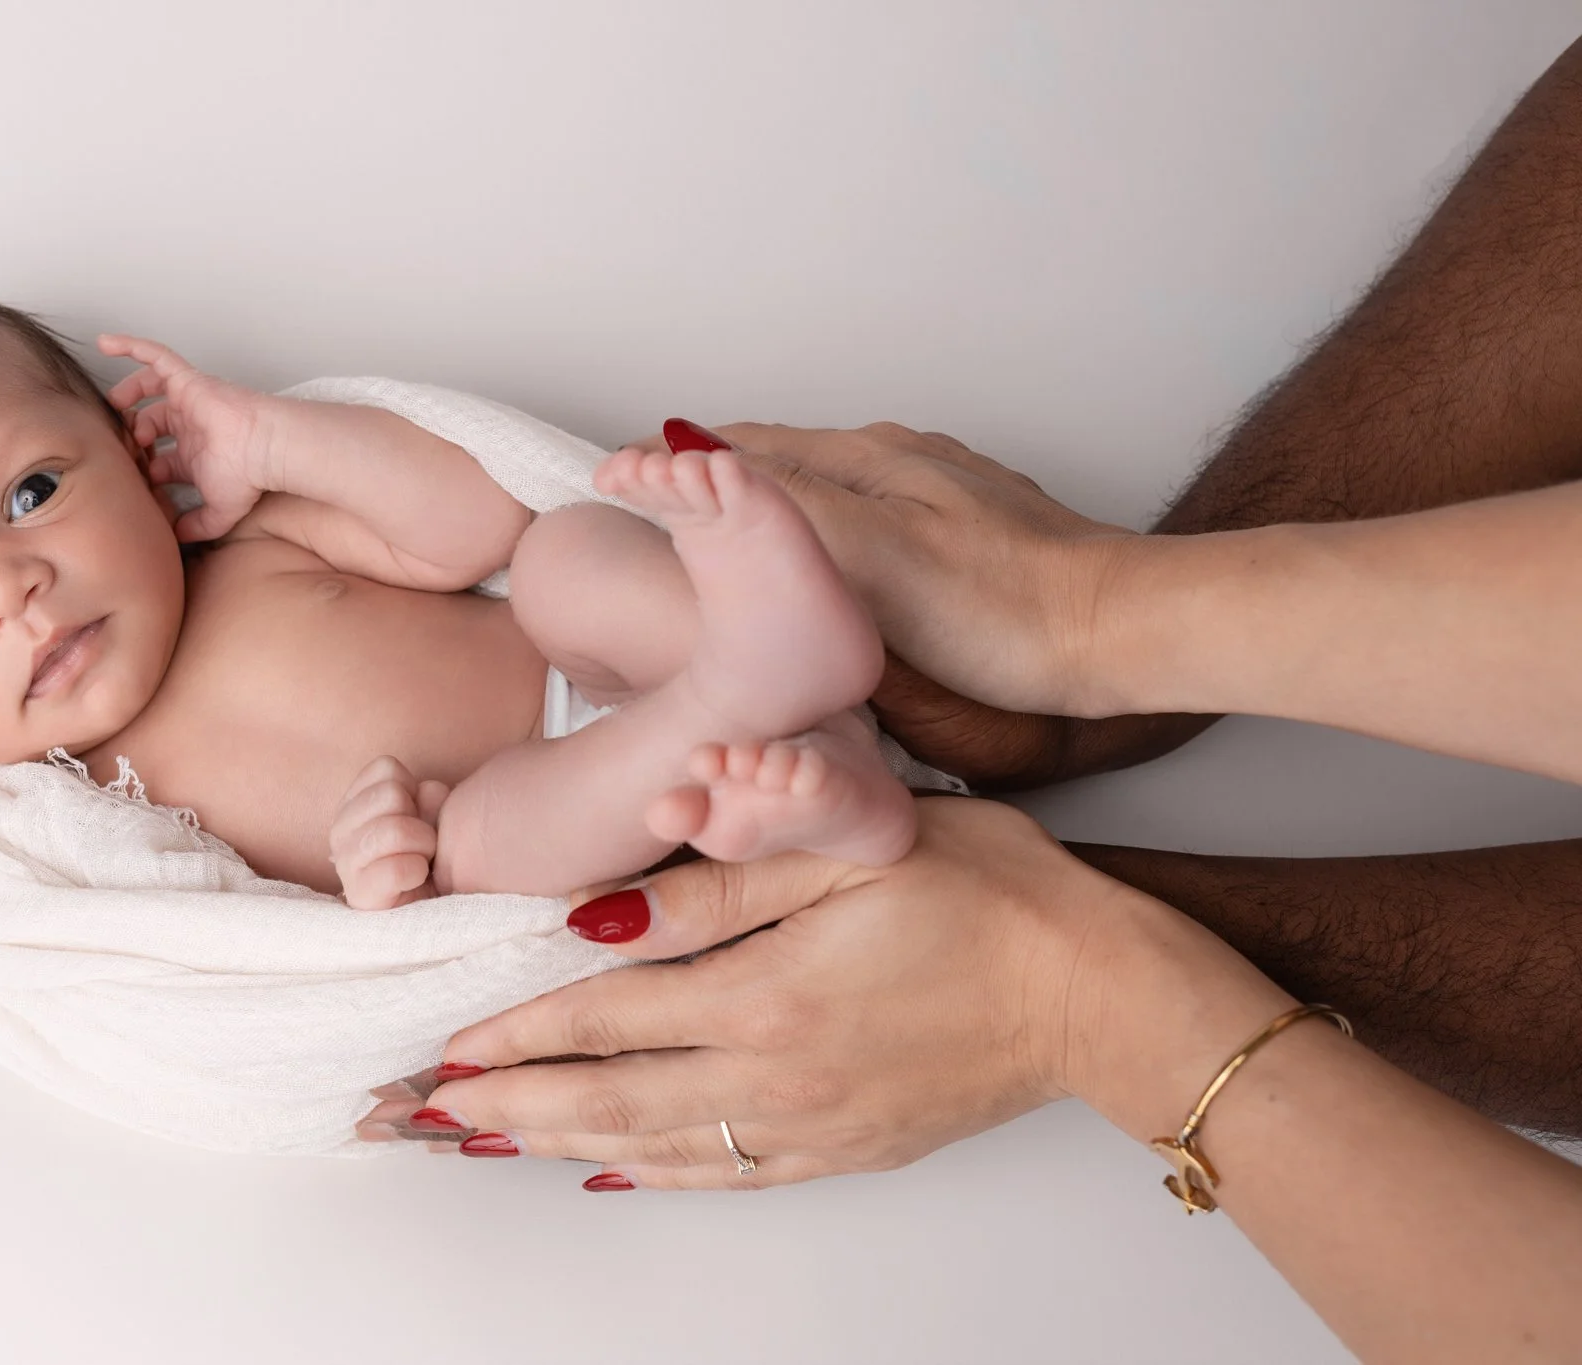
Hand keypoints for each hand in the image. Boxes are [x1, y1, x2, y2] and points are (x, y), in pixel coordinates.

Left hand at [98, 333, 275, 541]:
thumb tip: (175, 539)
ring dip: (128, 393)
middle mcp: (189, 424)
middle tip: (120, 444)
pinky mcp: (187, 380)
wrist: (264, 448)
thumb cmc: (247, 476)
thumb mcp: (218, 513)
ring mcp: (188, 400)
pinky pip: (156, 356)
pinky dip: (130, 346)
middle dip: (130, 433)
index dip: (139, 467)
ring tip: (115, 405)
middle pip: (148, 421)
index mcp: (193, 454)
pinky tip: (103, 343)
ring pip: (148, 386)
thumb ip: (196, 527)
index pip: (156, 457)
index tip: (129, 480)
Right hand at [329, 756, 450, 909]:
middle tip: (421, 845)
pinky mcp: (358, 894)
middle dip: (420, 819)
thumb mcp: (433, 819)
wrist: (428, 913)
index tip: (417, 816)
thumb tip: (429, 791)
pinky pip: (396, 868)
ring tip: (421, 862)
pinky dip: (417, 872)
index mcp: (354, 804)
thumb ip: (431, 799)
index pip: (386, 768)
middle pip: (392, 794)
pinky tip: (415, 880)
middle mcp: (340, 830)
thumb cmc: (430, 860)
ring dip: (422, 846)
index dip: (413, 789)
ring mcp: (344, 863)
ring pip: (394, 829)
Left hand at [361, 797, 1126, 1187]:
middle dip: (500, 1109)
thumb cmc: (986, 897)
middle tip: (418, 1117)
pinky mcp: (842, 1149)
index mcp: (761, 995)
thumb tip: (599, 917)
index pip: (599, 1018)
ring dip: (551, 1147)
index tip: (442, 1050)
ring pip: (647, 1146)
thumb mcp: (845, 851)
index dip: (512, 1037)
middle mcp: (769, 1077)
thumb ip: (715, 887)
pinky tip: (605, 1173)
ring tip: (479, 1147)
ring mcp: (805, 1126)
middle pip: (601, 1099)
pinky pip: (720, 1175)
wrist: (1097, 994)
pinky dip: (647, 1175)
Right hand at [624, 421, 1211, 788]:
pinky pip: (861, 520)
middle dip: (708, 480)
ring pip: (819, 490)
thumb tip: (681, 452)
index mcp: (866, 458)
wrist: (1119, 635)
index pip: (738, 445)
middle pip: (776, 459)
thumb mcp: (870, 555)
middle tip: (649, 516)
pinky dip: (813, 538)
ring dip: (761, 508)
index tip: (614, 484)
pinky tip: (815, 577)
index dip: (669, 463)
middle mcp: (897, 460)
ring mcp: (933, 494)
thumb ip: (778, 502)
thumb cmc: (1004, 613)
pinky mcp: (962, 536)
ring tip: (714, 548)